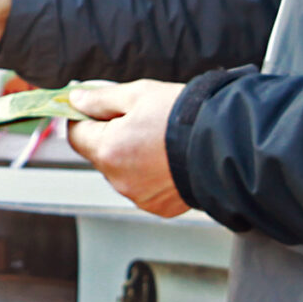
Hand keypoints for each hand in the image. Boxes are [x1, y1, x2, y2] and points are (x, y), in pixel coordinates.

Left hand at [67, 80, 189, 217]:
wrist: (226, 144)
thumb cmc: (184, 116)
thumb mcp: (138, 95)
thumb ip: (101, 99)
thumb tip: (76, 100)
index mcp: (108, 150)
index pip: (76, 135)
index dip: (83, 118)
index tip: (94, 108)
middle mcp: (119, 179)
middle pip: (101, 154)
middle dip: (112, 135)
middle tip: (138, 117)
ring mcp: (139, 196)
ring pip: (123, 171)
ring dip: (132, 155)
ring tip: (161, 138)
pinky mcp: (159, 207)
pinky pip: (144, 187)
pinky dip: (151, 174)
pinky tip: (170, 157)